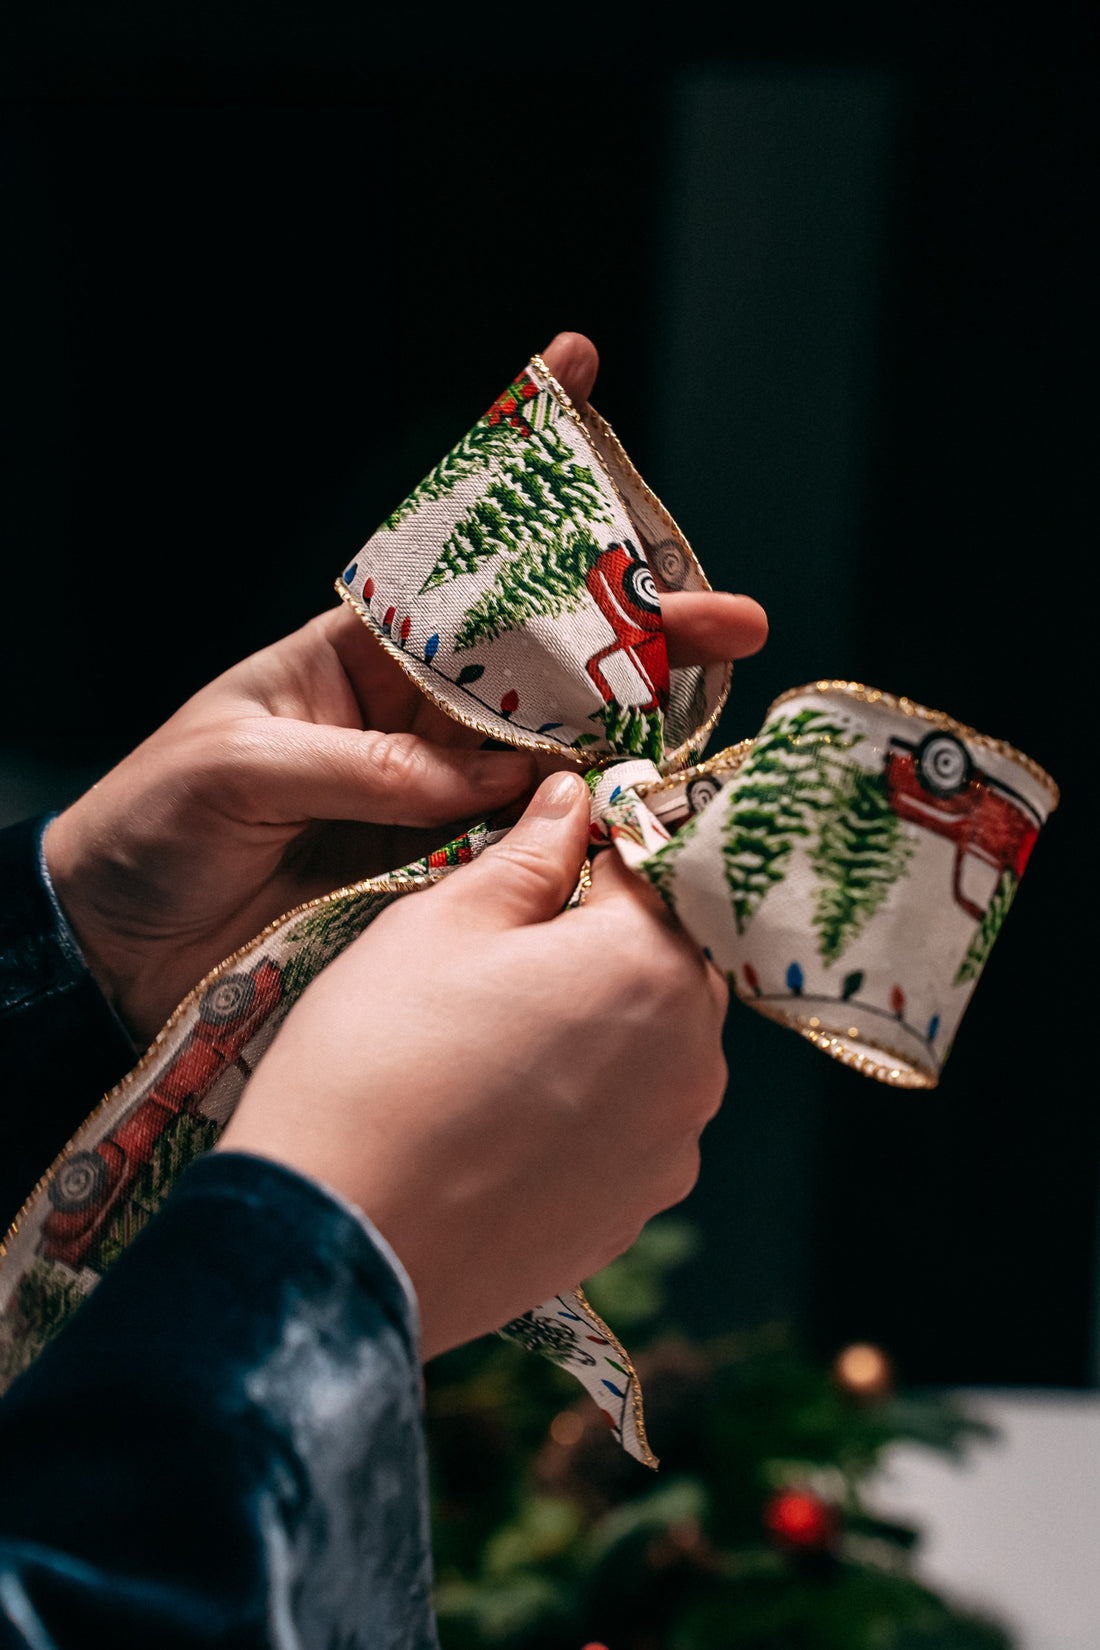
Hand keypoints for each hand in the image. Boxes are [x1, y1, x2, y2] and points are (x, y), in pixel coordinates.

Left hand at [45, 333, 766, 1045]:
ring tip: (715, 717)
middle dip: (636, 632)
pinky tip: (642, 816)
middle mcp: (411, 718)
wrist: (114, 942)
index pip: (456, 562)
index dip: (518, 478)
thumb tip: (491, 779)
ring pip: (549, 757)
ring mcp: (432, 796)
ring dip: (631, 736)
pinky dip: (579, 833)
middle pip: (541, 665)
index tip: (575, 371)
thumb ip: (368, 766)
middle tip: (732, 620)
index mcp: (354, 655)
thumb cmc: (154, 820)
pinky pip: (520, 847)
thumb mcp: (242, 763)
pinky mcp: (437, 874)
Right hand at [218, 771, 727, 1359]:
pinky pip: (630, 1128)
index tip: (544, 859)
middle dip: (603, 945)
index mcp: (652, 965)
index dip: (593, 853)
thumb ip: (529, 854)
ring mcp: (670, 1147)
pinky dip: (588, 1108)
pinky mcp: (634, 1213)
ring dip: (600, 1028)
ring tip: (497, 1045)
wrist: (337, 1241)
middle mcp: (692, 1059)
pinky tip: (506, 1117)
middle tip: (504, 957)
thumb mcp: (440, 922)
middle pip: (665, 964)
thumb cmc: (378, 1060)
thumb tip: (573, 802)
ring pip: (653, 1049)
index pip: (650, 869)